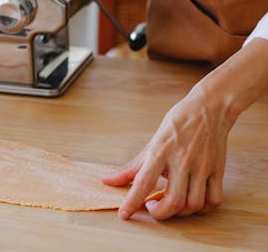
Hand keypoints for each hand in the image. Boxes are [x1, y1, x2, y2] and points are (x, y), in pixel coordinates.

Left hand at [101, 83, 232, 219]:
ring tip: (170, 204)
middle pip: (173, 201)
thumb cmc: (177, 124)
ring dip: (180, 213)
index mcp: (160, 152)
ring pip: (194, 204)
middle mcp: (181, 160)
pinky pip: (214, 199)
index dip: (132, 202)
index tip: (124, 215)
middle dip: (160, 214)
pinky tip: (192, 201)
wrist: (209, 108)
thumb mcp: (150, 143)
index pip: (143, 182)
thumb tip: (106, 180)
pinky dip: (202, 208)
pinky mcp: (217, 170)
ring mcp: (202, 166)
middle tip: (152, 208)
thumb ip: (130, 167)